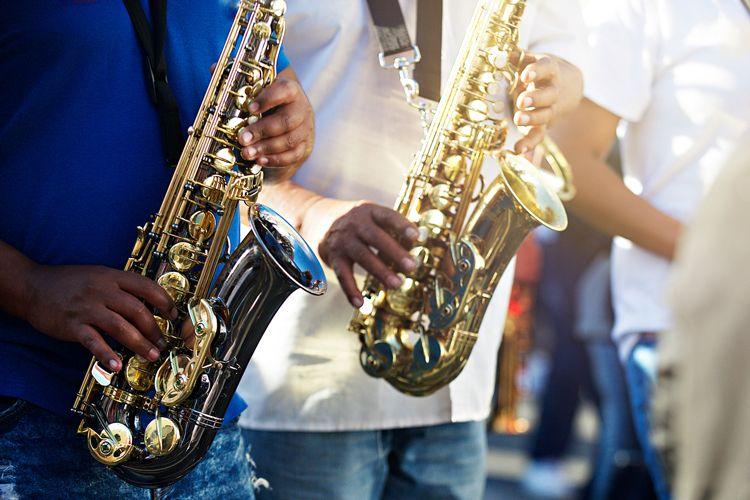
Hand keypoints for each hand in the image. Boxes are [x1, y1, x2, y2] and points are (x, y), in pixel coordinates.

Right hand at [23, 265, 176, 371]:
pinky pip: (94, 342)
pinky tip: (116, 366)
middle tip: (162, 343)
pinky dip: (106, 355)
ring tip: (151, 355)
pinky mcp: (73, 325)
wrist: (33, 287)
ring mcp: (87, 308)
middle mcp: (102, 291)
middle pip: (138, 311)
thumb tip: (149, 303)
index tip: (173, 315)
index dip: (165, 302)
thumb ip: (122, 287)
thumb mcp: (99, 275)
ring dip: (140, 344)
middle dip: (155, 330)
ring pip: (121, 328)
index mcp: (112, 277)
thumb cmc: (70, 282)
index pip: (147, 287)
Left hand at [237, 71, 313, 178]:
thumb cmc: (271, 104)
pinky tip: (260, 160)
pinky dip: (275, 159)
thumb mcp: (259, 90)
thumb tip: (213, 68)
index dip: (267, 99)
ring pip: (289, 140)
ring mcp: (305, 129)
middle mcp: (301, 108)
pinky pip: (293, 155)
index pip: (284, 91)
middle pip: (286, 121)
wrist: (294, 122)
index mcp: (290, 90)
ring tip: (246, 152)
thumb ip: (238, 80)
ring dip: (266, 148)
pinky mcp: (305, 146)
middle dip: (262, 130)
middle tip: (242, 138)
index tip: (249, 108)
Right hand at [318, 203, 419, 307]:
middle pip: (376, 238)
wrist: (315, 218)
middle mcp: (354, 223)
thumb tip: (420, 242)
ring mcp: (342, 240)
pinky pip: (342, 275)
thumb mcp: (371, 216)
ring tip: (398, 284)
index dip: (402, 225)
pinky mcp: (332, 256)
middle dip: (395, 253)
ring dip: (381, 271)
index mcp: (369, 211)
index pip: (387, 216)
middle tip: (412, 267)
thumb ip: (392, 228)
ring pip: (363, 256)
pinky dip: (350, 290)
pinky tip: (360, 303)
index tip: (416, 237)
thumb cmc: (356, 221)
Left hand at [513, 53, 567, 154]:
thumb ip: (517, 56)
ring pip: (545, 115)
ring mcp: (551, 108)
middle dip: (535, 98)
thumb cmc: (542, 70)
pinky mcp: (545, 124)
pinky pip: (539, 135)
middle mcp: (553, 90)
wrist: (569, 85)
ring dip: (532, 119)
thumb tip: (499, 53)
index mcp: (550, 70)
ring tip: (518, 119)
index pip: (546, 68)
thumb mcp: (532, 59)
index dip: (537, 71)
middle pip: (548, 95)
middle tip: (521, 101)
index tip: (525, 75)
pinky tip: (518, 150)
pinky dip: (529, 143)